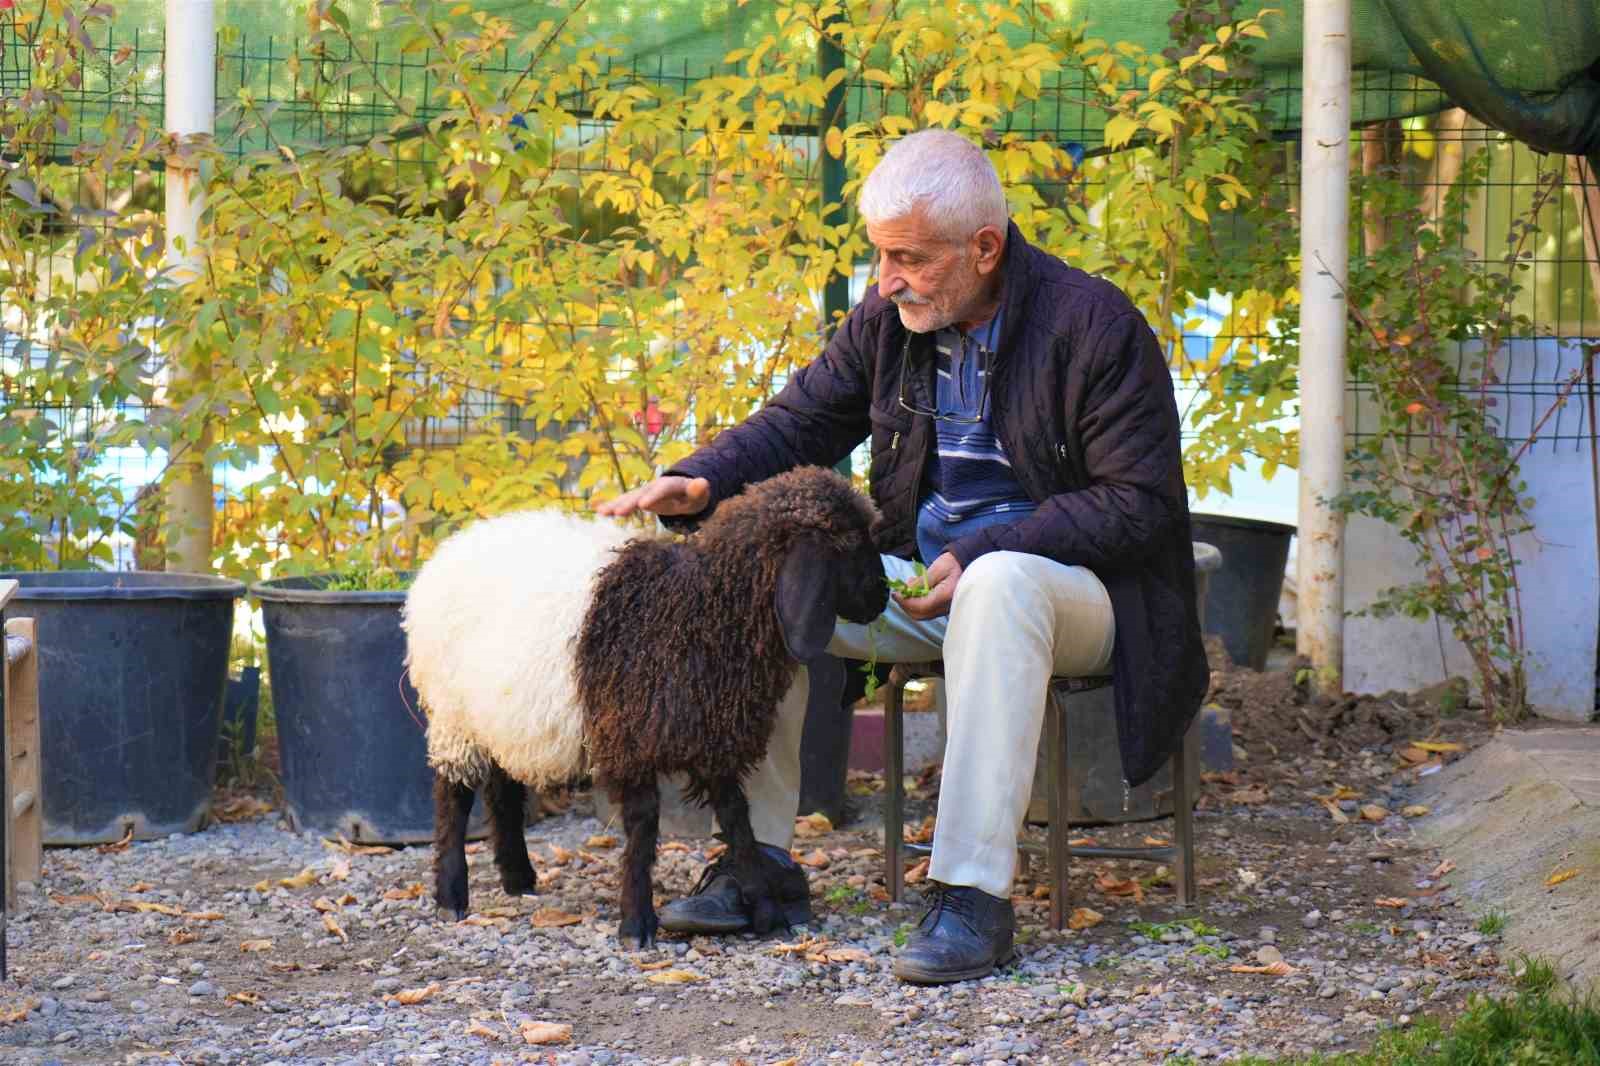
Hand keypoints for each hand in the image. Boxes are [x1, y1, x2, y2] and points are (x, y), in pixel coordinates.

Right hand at [594, 475, 711, 517]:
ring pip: (629, 497)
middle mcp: (654, 486)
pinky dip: (613, 506)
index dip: (653, 496)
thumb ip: (699, 490)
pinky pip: (624, 502)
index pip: (662, 489)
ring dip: (616, 504)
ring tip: (603, 512)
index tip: (643, 505)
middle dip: (629, 503)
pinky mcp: (638, 499)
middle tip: (618, 512)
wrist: (683, 491)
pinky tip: (599, 511)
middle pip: (641, 493)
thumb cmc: (693, 496)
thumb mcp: (699, 496)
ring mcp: (645, 492)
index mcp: (671, 485)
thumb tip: (703, 482)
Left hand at [895, 552, 961, 619]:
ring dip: (910, 604)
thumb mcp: (936, 569)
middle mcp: (946, 606)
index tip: (895, 594)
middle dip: (906, 605)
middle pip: (920, 614)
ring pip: (922, 614)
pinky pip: (926, 611)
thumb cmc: (952, 563)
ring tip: (907, 589)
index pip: (922, 606)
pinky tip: (915, 592)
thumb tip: (905, 590)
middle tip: (898, 593)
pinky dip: (916, 604)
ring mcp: (944, 609)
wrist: (965, 564)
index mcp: (946, 596)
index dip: (906, 602)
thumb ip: (920, 581)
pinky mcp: (942, 608)